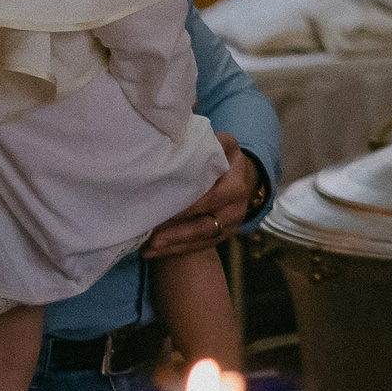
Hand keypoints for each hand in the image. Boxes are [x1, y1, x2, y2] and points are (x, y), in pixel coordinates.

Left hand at [143, 135, 257, 259]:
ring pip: (201, 240)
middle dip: (179, 233)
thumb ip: (210, 144)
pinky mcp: (220, 237)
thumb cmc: (225, 158)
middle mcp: (236, 209)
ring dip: (174, 246)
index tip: (163, 208)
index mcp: (236, 186)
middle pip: (206, 225)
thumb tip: (185, 138)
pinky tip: (152, 253)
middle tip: (153, 238)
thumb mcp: (224, 145)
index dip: (189, 206)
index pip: (212, 199)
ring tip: (149, 249)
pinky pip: (199, 248)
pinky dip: (175, 251)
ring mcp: (230, 226)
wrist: (242, 177)